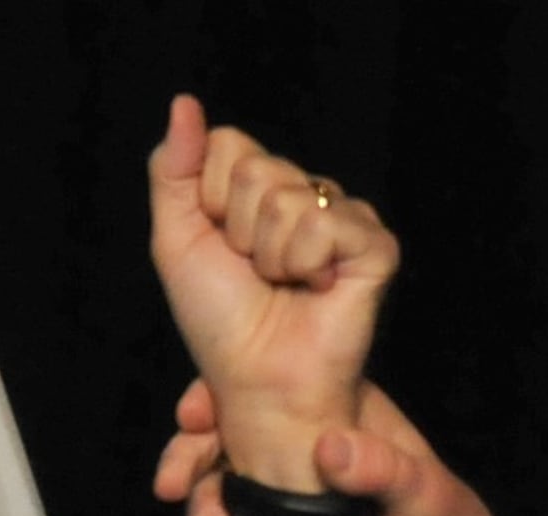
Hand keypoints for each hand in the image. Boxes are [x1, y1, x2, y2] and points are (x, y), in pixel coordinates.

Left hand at [145, 96, 392, 498]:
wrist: (258, 380)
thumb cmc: (221, 322)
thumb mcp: (176, 238)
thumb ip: (173, 168)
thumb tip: (184, 103)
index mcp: (260, 192)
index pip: (230, 144)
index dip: (210, 198)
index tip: (221, 246)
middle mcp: (304, 198)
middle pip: (258, 167)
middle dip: (239, 229)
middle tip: (256, 274)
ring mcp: (342, 220)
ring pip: (288, 195)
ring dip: (270, 254)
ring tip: (284, 286)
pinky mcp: (374, 247)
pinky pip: (324, 224)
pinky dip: (305, 263)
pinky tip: (317, 288)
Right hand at [153, 376, 546, 515]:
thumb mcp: (431, 496)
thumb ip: (386, 470)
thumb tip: (329, 448)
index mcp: (334, 417)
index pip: (261, 389)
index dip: (216, 399)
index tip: (190, 420)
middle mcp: (301, 453)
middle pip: (225, 442)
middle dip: (192, 466)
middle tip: (175, 492)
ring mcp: (287, 501)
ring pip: (221, 495)